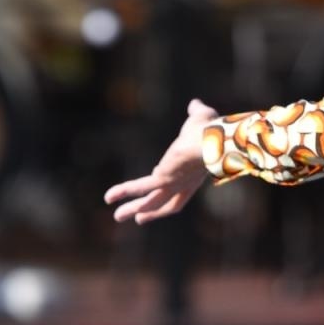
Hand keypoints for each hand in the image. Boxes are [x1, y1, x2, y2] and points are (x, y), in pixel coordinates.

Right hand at [104, 99, 218, 223]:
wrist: (214, 140)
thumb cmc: (212, 129)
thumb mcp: (202, 118)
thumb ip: (197, 112)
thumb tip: (196, 104)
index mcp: (194, 173)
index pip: (181, 187)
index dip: (169, 187)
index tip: (154, 174)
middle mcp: (184, 183)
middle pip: (165, 203)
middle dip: (151, 211)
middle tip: (138, 220)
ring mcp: (173, 183)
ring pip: (150, 201)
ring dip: (133, 209)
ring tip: (117, 217)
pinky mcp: (162, 179)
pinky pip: (139, 187)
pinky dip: (123, 192)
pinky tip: (109, 197)